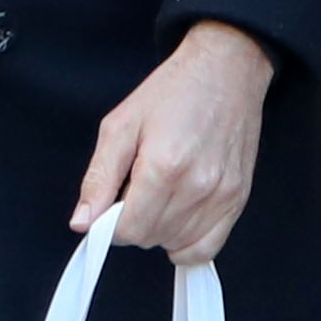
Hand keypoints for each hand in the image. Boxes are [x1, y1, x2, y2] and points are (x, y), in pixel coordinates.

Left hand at [71, 21, 275, 264]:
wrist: (225, 72)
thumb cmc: (171, 93)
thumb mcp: (120, 126)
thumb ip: (99, 178)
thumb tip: (82, 223)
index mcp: (163, 167)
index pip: (128, 229)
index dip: (110, 223)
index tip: (111, 204)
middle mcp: (196, 186)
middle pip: (151, 237)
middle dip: (133, 222)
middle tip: (136, 190)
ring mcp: (222, 195)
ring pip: (176, 244)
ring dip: (159, 230)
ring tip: (159, 195)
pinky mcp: (238, 199)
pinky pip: (207, 248)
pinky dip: (186, 243)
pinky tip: (177, 219)